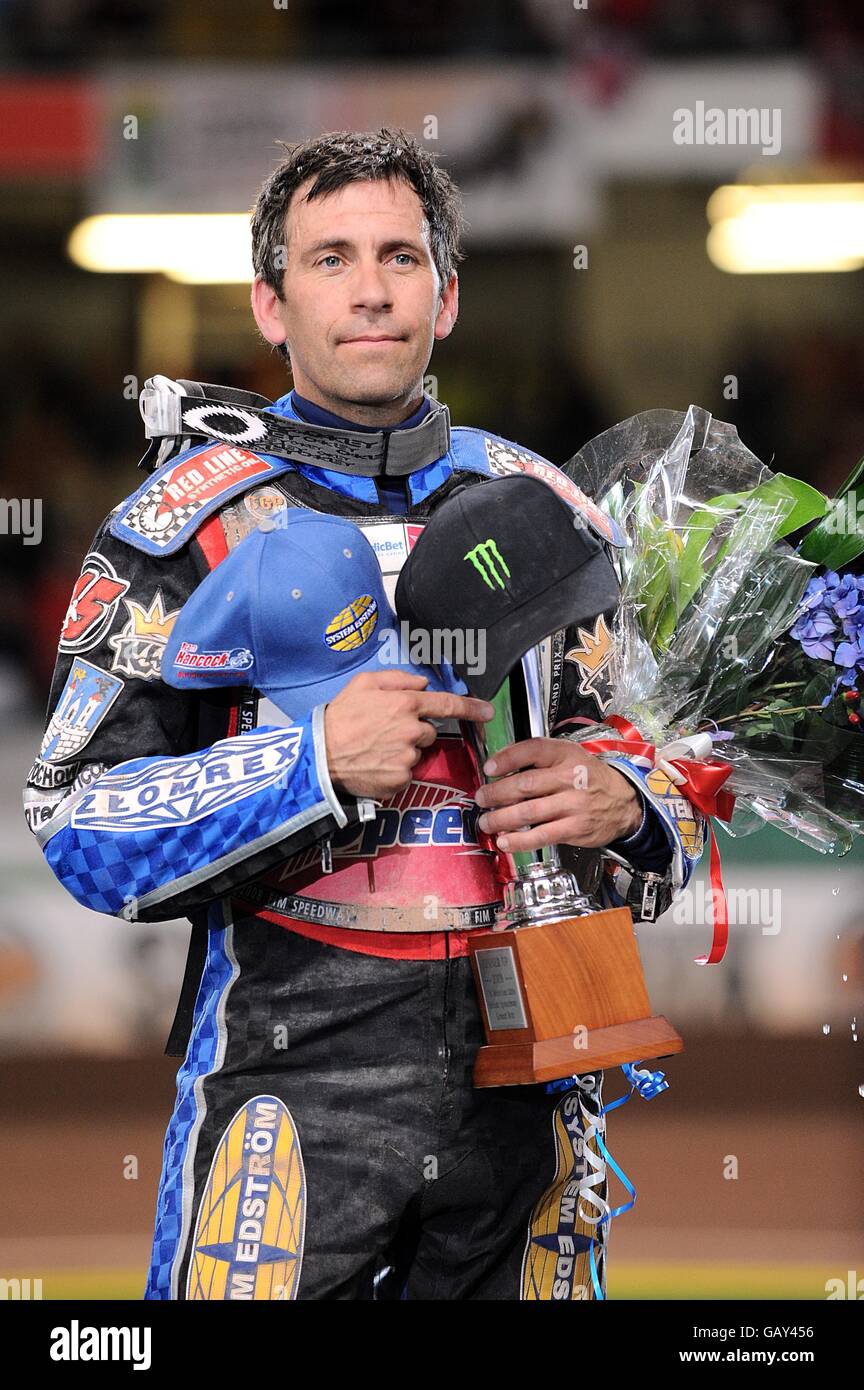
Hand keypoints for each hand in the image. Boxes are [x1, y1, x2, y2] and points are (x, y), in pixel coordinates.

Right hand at [324, 670, 494, 799]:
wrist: (320, 755)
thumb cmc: (339, 717)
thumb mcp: (364, 683)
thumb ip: (399, 679)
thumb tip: (422, 684)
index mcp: (405, 704)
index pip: (448, 704)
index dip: (471, 707)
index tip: (488, 711)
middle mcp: (411, 731)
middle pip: (428, 731)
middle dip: (412, 730)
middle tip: (383, 731)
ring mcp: (407, 757)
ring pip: (416, 752)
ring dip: (402, 750)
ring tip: (374, 747)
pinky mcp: (400, 779)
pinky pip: (406, 772)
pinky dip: (394, 769)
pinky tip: (375, 763)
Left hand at [473, 736, 641, 852]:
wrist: (623, 802)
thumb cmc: (589, 778)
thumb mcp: (569, 756)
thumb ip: (538, 757)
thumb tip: (500, 766)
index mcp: (566, 754)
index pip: (532, 750)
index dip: (506, 758)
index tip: (488, 768)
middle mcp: (571, 777)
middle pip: (525, 784)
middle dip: (496, 793)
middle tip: (481, 798)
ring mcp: (574, 804)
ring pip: (529, 812)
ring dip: (501, 818)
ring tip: (486, 822)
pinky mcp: (575, 828)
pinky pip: (541, 836)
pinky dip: (519, 840)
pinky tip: (504, 841)